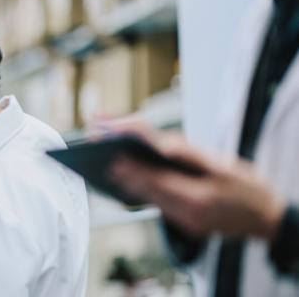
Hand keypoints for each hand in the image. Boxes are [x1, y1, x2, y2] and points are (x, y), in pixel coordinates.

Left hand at [104, 120, 286, 240]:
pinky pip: (160, 205)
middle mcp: (188, 213)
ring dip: (129, 182)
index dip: (132, 166)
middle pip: (147, 189)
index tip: (112, 155)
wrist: (269, 219)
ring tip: (108, 164)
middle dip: (124, 172)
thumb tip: (161, 143)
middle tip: (100, 154)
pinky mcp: (187, 224)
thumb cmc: (250, 187)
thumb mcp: (224, 165)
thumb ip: (190, 154)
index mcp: (198, 197)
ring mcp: (186, 222)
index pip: (157, 178)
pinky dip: (145, 191)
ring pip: (150, 199)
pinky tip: (131, 178)